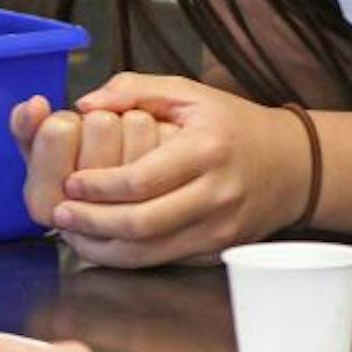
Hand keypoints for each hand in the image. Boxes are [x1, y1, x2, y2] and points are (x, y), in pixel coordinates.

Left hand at [39, 73, 313, 268]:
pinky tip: (103, 242)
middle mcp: (216, 194)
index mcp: (206, 150)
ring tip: (72, 232)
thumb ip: (134, 90)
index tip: (70, 182)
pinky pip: (163, 261)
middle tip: (59, 212)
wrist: (292, 166)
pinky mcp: (217, 250)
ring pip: (149, 253)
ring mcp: (219, 229)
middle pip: (142, 224)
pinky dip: (128, 257)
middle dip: (92, 222)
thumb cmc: (233, 126)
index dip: (100, 186)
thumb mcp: (190, 93)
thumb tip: (84, 105)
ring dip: (103, 248)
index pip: (142, 180)